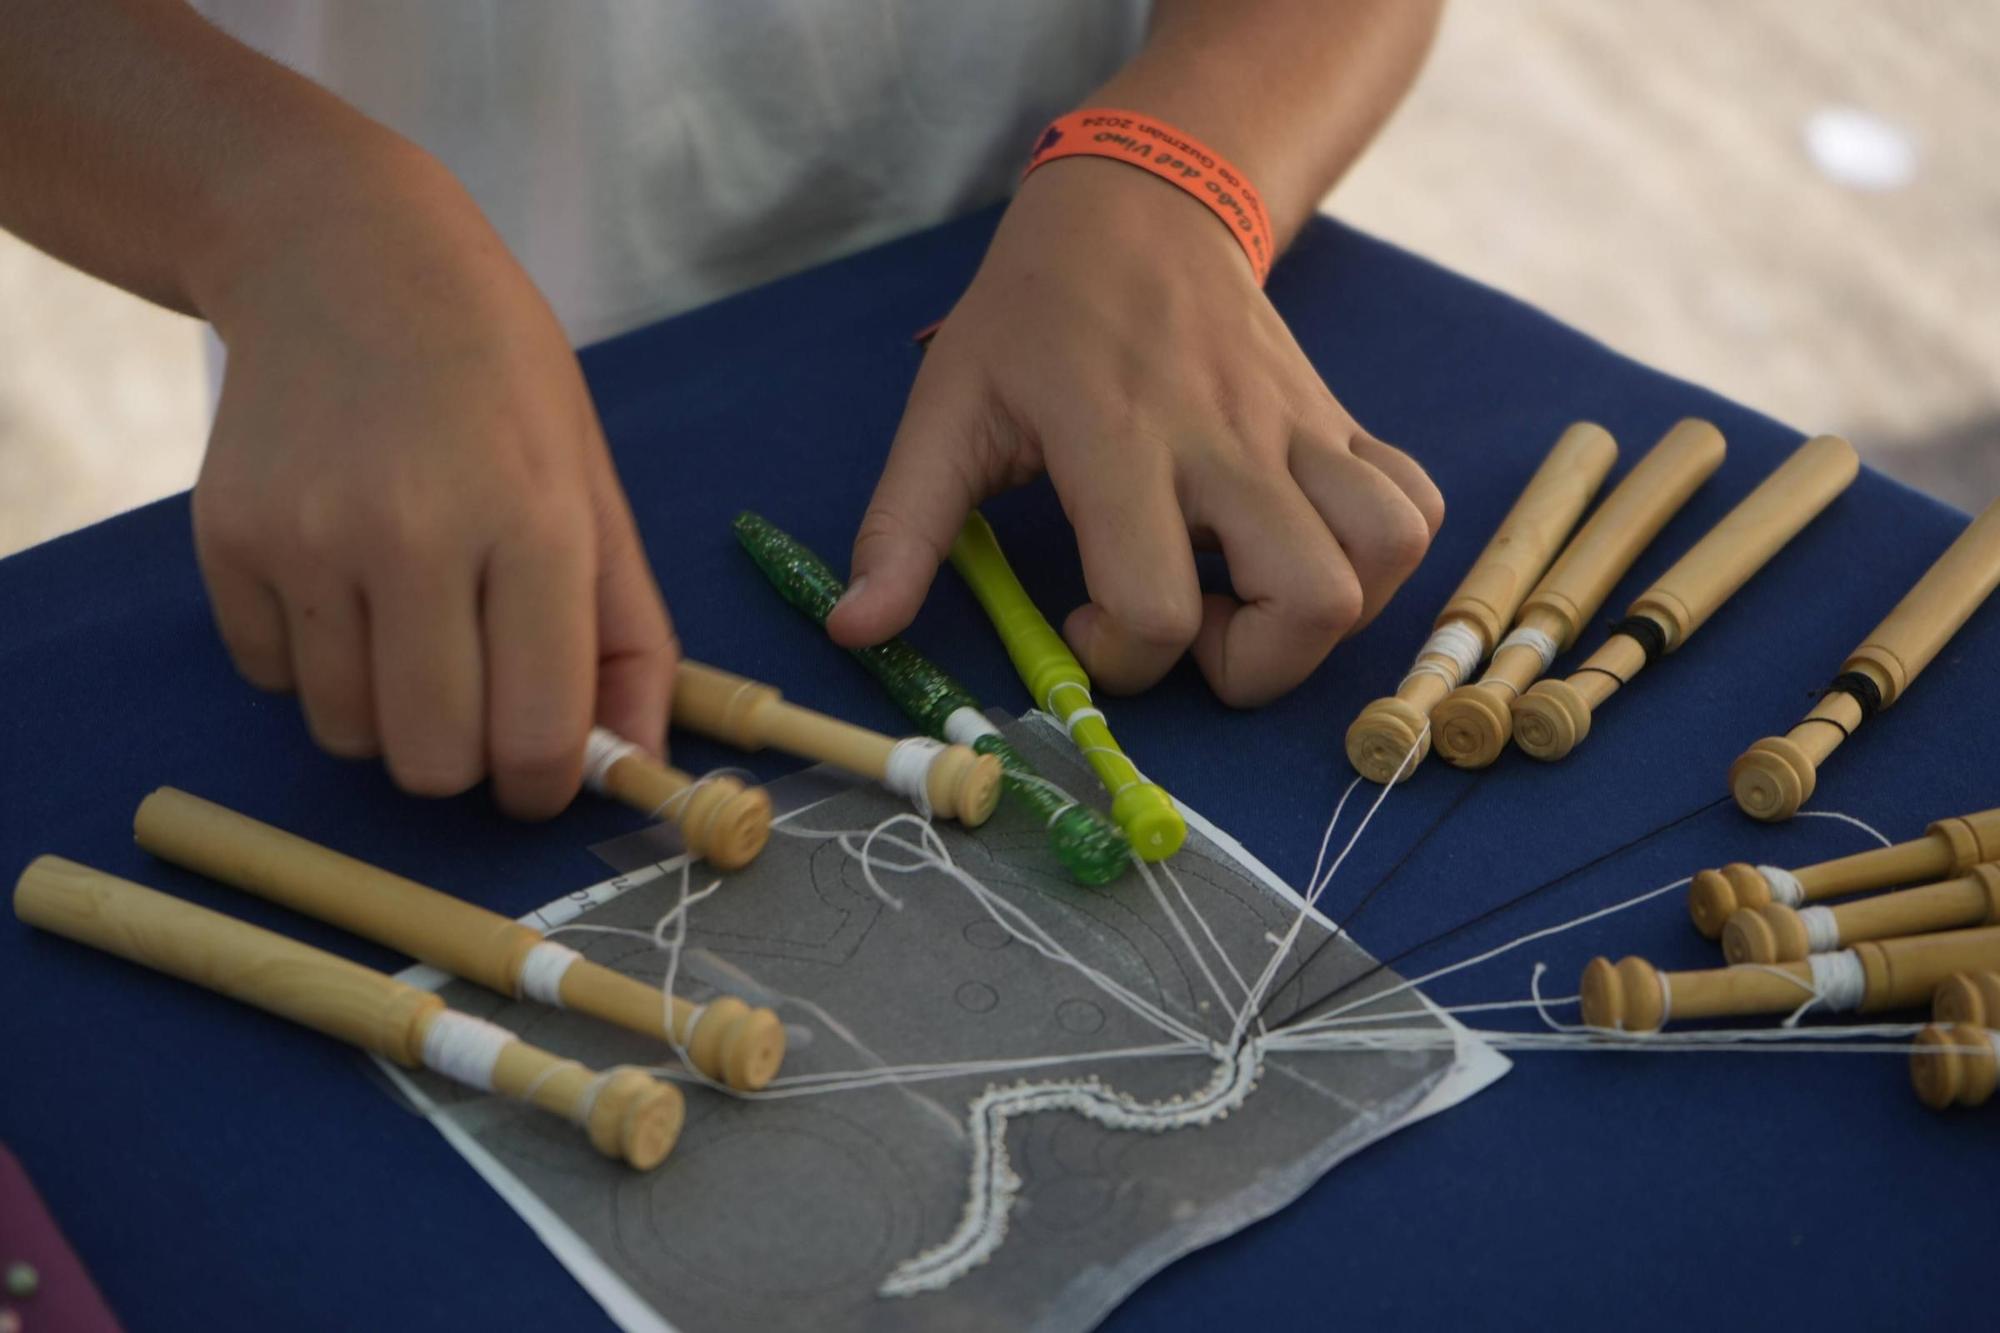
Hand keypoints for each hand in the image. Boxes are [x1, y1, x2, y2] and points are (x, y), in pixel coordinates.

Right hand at [190, 145, 674, 815]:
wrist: (344, 256)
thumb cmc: (499, 383)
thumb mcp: (593, 489)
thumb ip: (625, 636)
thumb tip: (642, 766)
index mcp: (533, 523)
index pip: (534, 739)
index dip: (543, 784)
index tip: (541, 767)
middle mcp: (414, 535)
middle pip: (432, 765)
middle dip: (465, 757)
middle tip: (477, 689)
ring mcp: (308, 537)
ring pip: (348, 735)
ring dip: (388, 710)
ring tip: (409, 613)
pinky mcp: (228, 538)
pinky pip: (274, 682)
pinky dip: (314, 660)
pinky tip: (342, 571)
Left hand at [827, 160, 1442, 705]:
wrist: (1138, 203)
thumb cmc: (1032, 316)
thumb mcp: (946, 411)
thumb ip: (902, 528)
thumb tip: (854, 632)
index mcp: (1119, 443)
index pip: (1155, 606)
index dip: (1123, 657)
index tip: (1087, 624)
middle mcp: (1228, 440)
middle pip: (1311, 601)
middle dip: (1251, 665)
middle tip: (1185, 626)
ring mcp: (1299, 428)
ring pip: (1384, 554)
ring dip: (1325, 614)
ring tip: (1247, 595)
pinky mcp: (1341, 419)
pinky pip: (1414, 506)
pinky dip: (1379, 555)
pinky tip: (1302, 551)